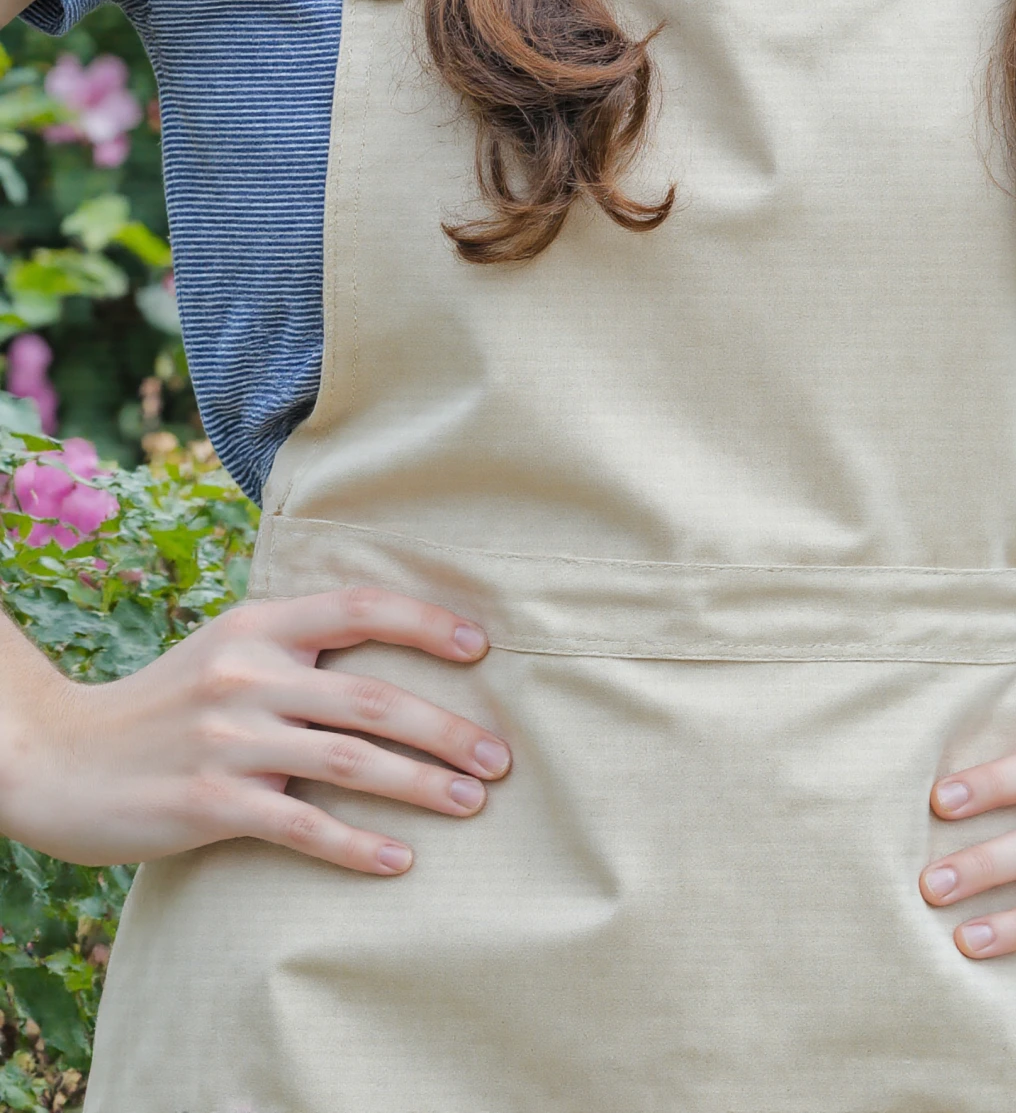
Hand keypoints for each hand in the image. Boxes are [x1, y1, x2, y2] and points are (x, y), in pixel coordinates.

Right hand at [0, 586, 510, 877]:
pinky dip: (358, 845)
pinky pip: (303, 826)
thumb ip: (292, 649)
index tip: (480, 646)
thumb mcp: (224, 652)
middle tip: (500, 758)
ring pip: (350, 760)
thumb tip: (385, 658)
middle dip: (448, 728)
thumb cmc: (162, 708)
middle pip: (373, 696)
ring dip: (421, 784)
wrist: (62, 759)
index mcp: (257, 627)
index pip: (359, 608)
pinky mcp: (211, 803)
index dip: (425, 623)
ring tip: (472, 803)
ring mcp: (230, 739)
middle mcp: (248, 675)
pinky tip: (400, 859)